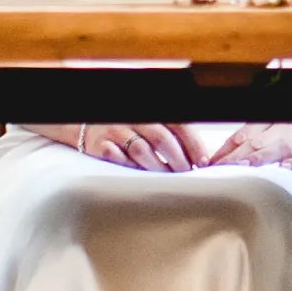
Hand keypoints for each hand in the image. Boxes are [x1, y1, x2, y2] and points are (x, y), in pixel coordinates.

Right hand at [70, 122, 210, 171]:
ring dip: (157, 167)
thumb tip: (200, 157)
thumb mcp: (152, 124)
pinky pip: (117, 157)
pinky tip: (139, 174)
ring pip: (141, 150)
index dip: (193, 144)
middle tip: (186, 173)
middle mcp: (134, 117)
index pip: (179, 124)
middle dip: (178, 159)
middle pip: (162, 138)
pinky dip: (129, 167)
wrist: (88, 125)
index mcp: (152, 111)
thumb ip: (173, 136)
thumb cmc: (129, 128)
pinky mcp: (100, 144)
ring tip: (167, 178)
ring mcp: (116, 129)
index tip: (203, 161)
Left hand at [204, 121, 291, 172]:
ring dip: (260, 158)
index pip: (241, 136)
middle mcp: (284, 130)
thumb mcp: (276, 126)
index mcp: (271, 122)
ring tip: (244, 168)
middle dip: (234, 158)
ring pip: (278, 149)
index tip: (206, 164)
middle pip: (255, 143)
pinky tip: (287, 169)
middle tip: (216, 171)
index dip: (223, 150)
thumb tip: (222, 155)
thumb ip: (252, 137)